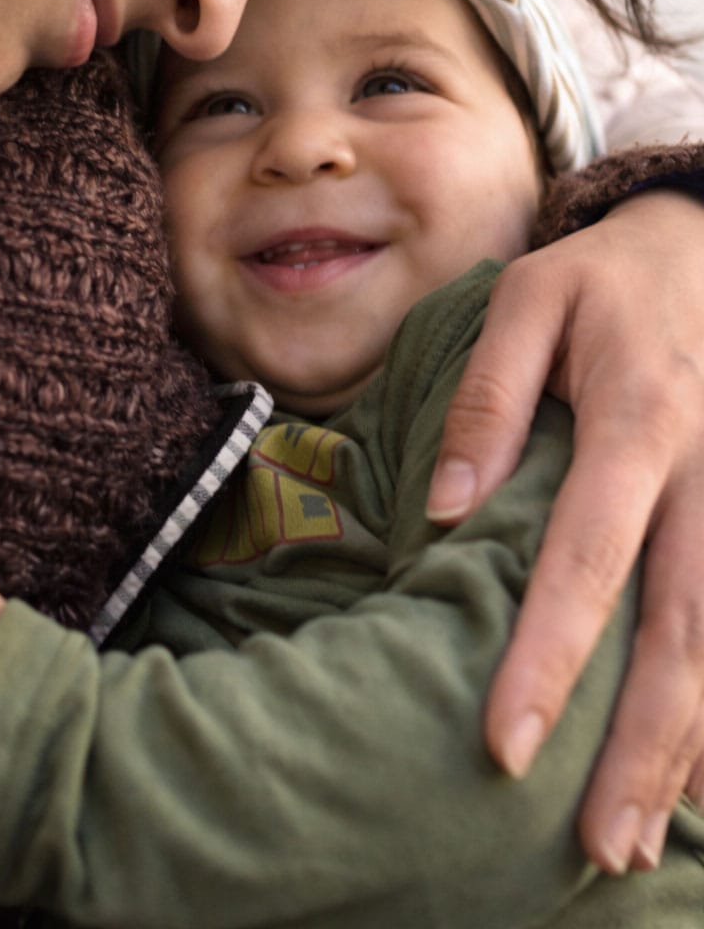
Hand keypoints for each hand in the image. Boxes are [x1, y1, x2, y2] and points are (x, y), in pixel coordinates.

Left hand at [425, 190, 703, 873]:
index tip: (506, 744)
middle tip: (592, 845)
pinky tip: (699, 777)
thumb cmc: (604, 279)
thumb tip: (446, 509)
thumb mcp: (529, 301)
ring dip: (691, 747)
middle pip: (683, 628)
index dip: (551, 655)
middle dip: (640, 744)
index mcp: (639, 418)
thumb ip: (489, 398)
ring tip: (637, 838)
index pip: (591, 555)